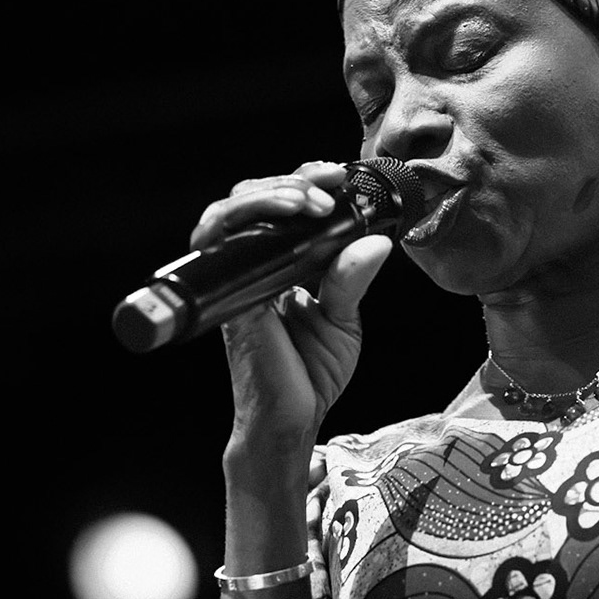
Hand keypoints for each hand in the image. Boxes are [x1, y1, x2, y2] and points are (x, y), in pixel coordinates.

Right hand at [195, 161, 394, 462]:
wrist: (291, 422)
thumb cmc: (309, 375)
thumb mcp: (343, 320)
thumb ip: (352, 278)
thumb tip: (376, 240)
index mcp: (277, 266)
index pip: (280, 207)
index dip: (304, 182)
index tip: (340, 176)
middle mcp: (251, 267)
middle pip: (250, 197)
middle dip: (290, 180)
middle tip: (331, 184)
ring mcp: (236, 279)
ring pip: (231, 210)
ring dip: (272, 193)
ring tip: (312, 200)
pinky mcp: (231, 294)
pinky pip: (222, 243)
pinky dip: (251, 217)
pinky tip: (290, 213)